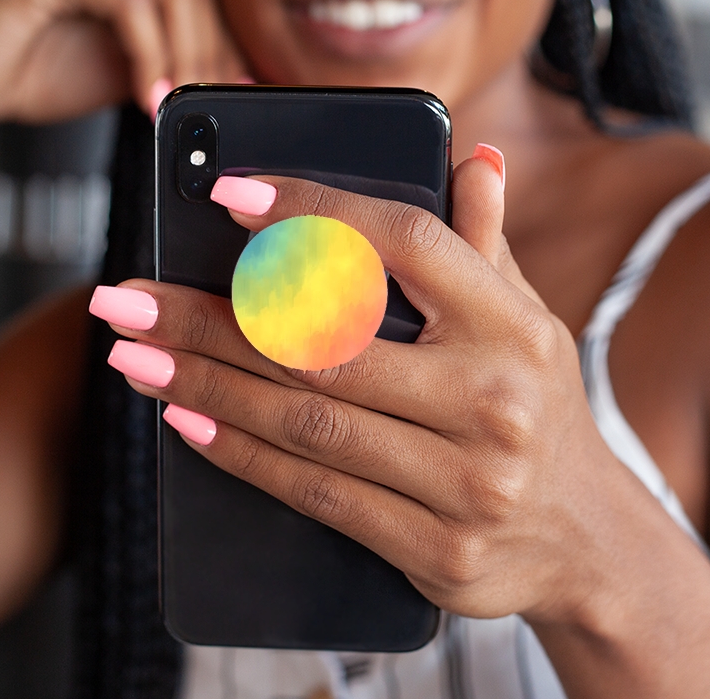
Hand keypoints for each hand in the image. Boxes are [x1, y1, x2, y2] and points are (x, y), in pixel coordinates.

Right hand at [0, 0, 246, 133]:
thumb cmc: (42, 72)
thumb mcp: (131, 73)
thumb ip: (174, 66)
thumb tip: (226, 83)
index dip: (224, 49)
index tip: (232, 94)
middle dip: (209, 60)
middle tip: (205, 106)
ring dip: (184, 60)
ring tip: (175, 105)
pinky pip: (130, 5)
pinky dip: (149, 56)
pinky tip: (147, 94)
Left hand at [94, 152, 625, 629]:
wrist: (583, 536)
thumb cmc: (534, 404)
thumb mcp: (525, 318)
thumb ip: (483, 242)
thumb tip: (470, 159)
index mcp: (513, 324)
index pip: (401, 243)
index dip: (311, 214)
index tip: (228, 196)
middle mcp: (493, 399)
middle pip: (325, 343)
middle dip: (210, 316)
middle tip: (126, 295)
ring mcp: (467, 482)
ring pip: (306, 422)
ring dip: (204, 383)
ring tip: (133, 353)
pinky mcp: (437, 549)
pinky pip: (317, 494)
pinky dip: (242, 454)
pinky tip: (186, 419)